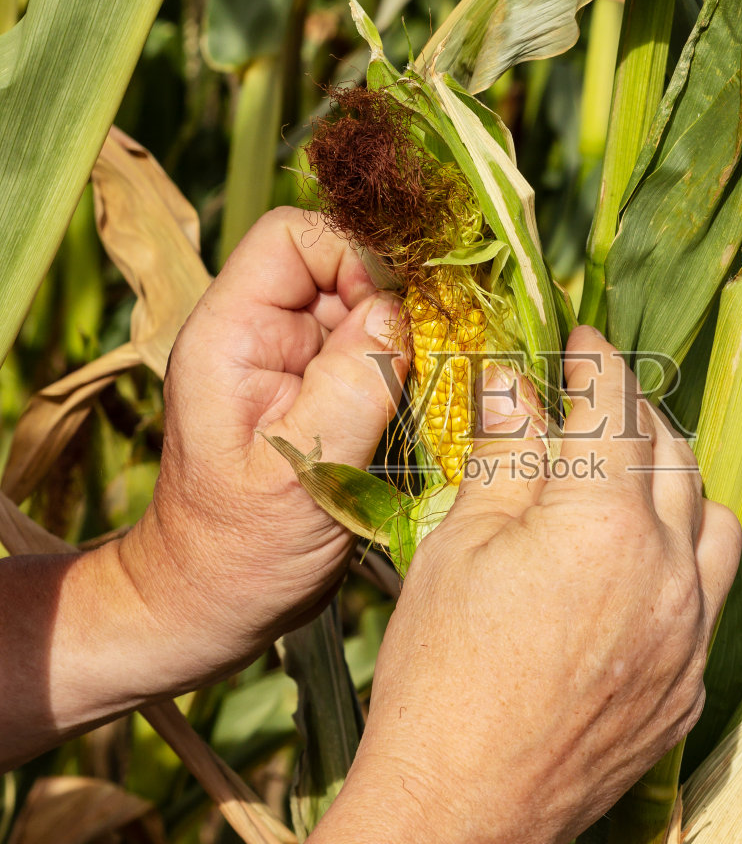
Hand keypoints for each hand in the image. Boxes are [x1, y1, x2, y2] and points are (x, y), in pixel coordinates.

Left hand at [121, 207, 408, 679]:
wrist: (209, 607)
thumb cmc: (239, 553)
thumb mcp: (303, 471)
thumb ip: (354, 382)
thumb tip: (401, 308)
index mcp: (232, 333)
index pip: (297, 236)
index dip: (357, 256)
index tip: (398, 317)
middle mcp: (258, 335)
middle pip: (342, 268)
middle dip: (395, 306)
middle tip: (429, 365)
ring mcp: (289, 366)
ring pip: (367, 312)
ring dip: (407, 348)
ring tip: (422, 402)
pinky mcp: (317, 397)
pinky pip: (373, 358)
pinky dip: (405, 380)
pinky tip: (414, 421)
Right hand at [356, 326, 741, 843]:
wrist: (461, 813)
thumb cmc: (439, 675)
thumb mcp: (458, 548)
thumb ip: (505, 458)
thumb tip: (517, 384)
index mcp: (606, 522)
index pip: (614, 407)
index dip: (596, 361)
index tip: (581, 341)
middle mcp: (670, 571)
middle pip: (675, 454)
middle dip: (638, 413)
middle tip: (596, 401)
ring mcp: (690, 636)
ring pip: (716, 522)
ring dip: (678, 484)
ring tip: (630, 479)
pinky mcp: (689, 690)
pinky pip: (708, 598)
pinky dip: (682, 559)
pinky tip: (635, 569)